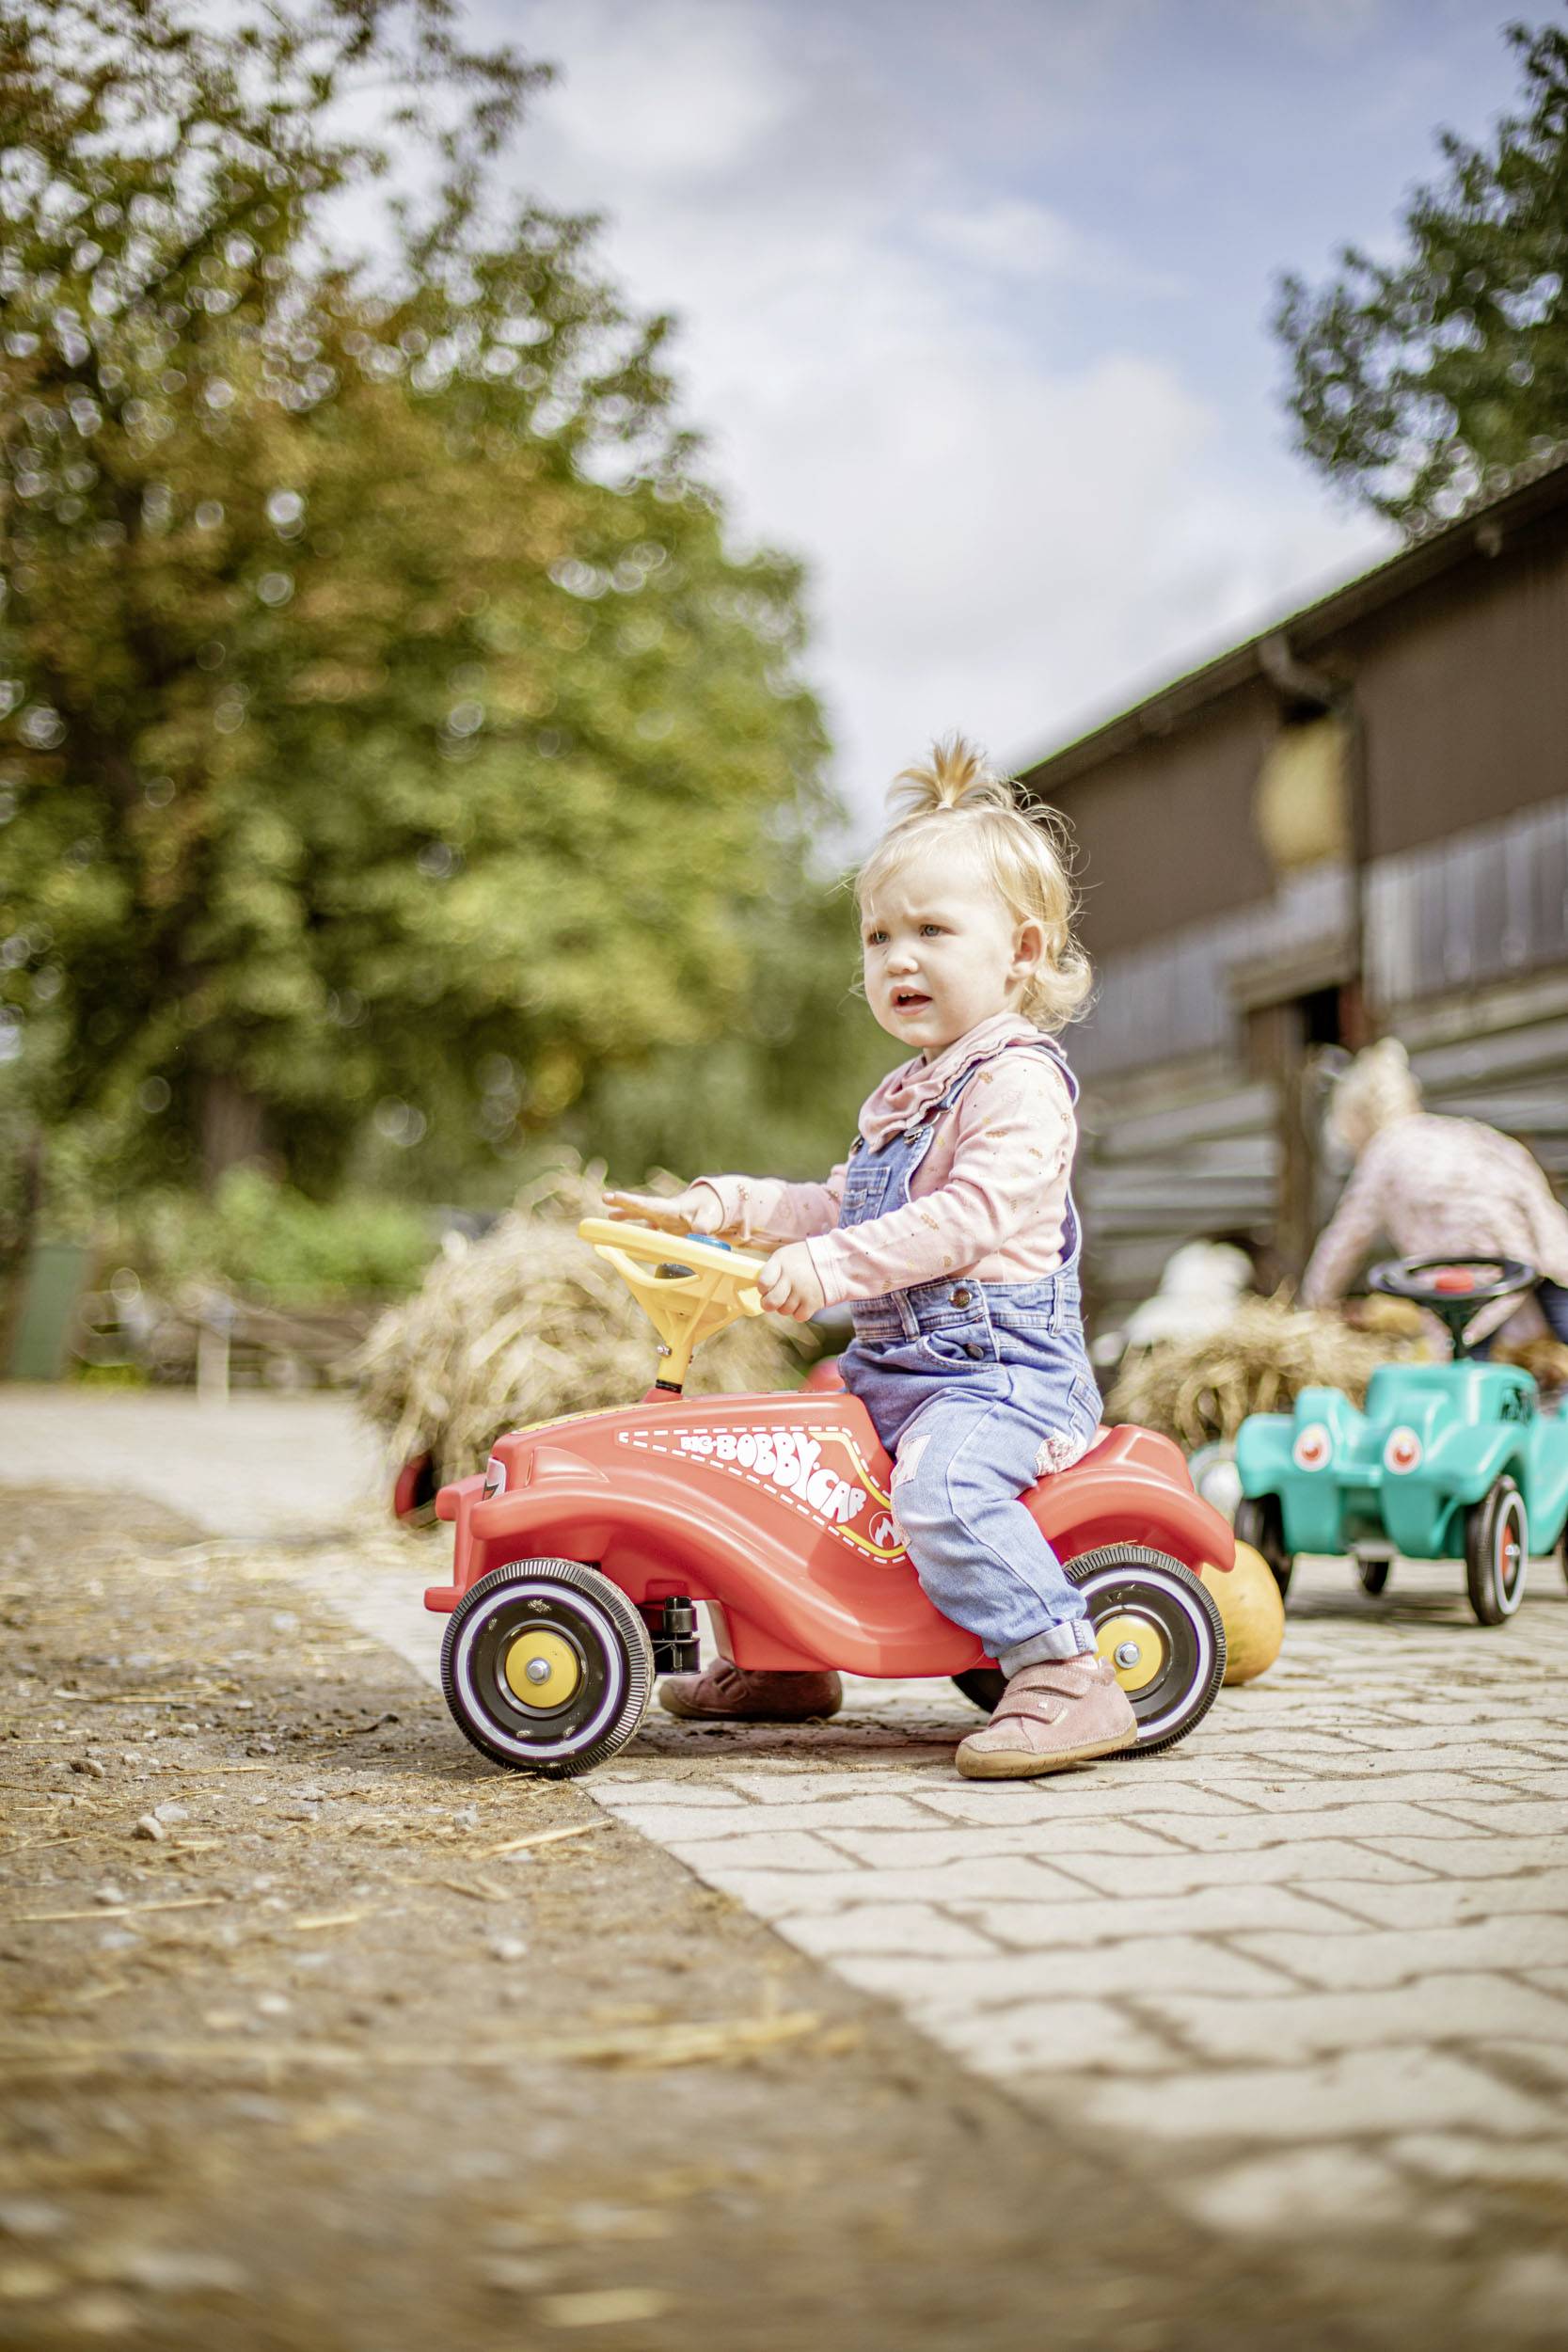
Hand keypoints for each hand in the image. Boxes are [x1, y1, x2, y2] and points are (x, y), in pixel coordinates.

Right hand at [603, 1185, 723, 1236]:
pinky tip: (628, 1234)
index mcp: (670, 1208)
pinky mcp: (663, 1223)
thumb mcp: (708, 1217)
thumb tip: (698, 1234)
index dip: (632, 1202)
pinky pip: (646, 1224)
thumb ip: (702, 1225)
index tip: (617, 1196)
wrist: (709, 1207)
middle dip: (623, 1202)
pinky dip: (636, 1228)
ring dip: (625, 1214)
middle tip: (605, 1197)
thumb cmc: (708, 1210)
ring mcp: (661, 1216)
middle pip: (640, 1206)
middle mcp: (662, 1210)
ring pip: (640, 1214)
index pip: (649, 1205)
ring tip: (608, 1216)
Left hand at [758, 1242, 825, 1321]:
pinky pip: (798, 1316)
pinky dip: (800, 1311)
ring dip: (787, 1306)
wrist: (835, 1261)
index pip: (763, 1283)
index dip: (763, 1288)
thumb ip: (772, 1270)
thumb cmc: (804, 1260)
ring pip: (784, 1311)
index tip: (766, 1287)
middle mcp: (791, 1277)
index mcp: (781, 1262)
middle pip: (771, 1302)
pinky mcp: (813, 1302)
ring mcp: (803, 1291)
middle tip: (772, 1300)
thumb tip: (761, 1290)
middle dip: (768, 1304)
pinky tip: (804, 1300)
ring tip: (794, 1295)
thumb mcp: (786, 1256)